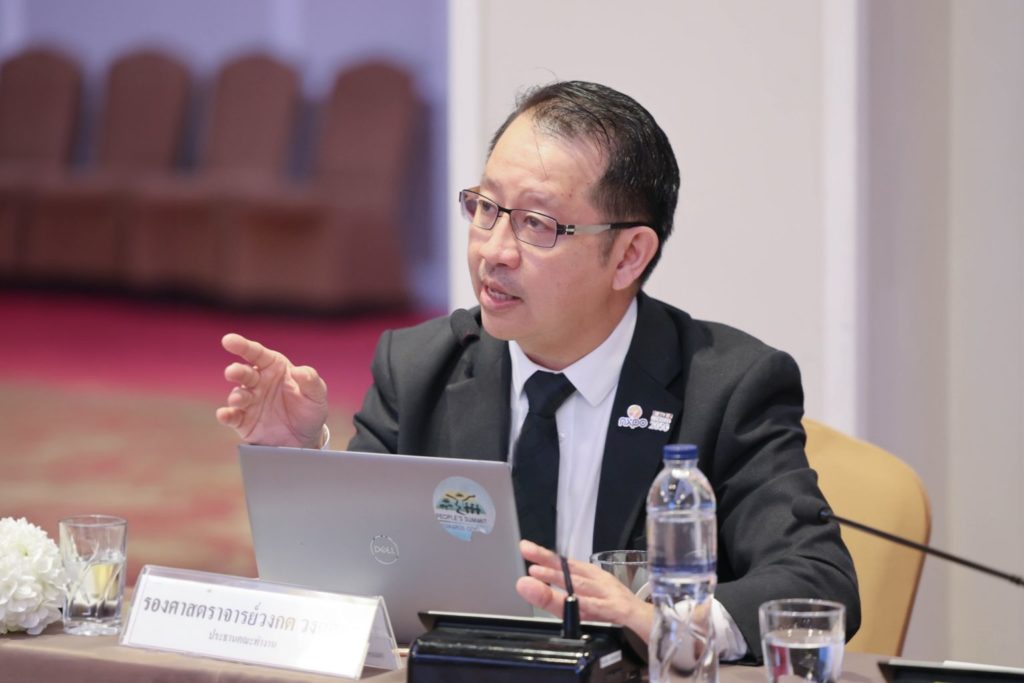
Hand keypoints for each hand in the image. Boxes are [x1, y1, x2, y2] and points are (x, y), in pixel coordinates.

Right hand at [215, 333, 328, 447]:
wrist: (305, 437)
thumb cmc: (309, 408)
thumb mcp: (317, 394)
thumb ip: (310, 380)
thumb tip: (298, 370)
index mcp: (274, 367)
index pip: (256, 353)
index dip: (242, 345)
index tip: (228, 340)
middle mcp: (258, 381)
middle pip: (244, 373)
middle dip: (236, 371)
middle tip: (232, 372)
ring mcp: (249, 401)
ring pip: (238, 394)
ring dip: (236, 395)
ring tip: (239, 399)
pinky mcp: (243, 421)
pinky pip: (232, 416)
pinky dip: (226, 415)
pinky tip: (224, 415)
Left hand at [515, 540, 654, 643]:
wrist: (653, 623)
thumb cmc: (617, 609)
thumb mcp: (585, 605)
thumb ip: (557, 600)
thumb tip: (528, 586)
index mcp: (591, 579)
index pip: (566, 565)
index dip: (545, 556)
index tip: (525, 547)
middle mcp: (599, 582)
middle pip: (572, 570)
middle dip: (547, 560)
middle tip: (526, 550)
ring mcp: (611, 595)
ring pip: (583, 585)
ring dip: (560, 578)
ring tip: (538, 572)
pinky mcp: (622, 610)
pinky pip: (603, 607)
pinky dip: (588, 603)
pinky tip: (573, 600)